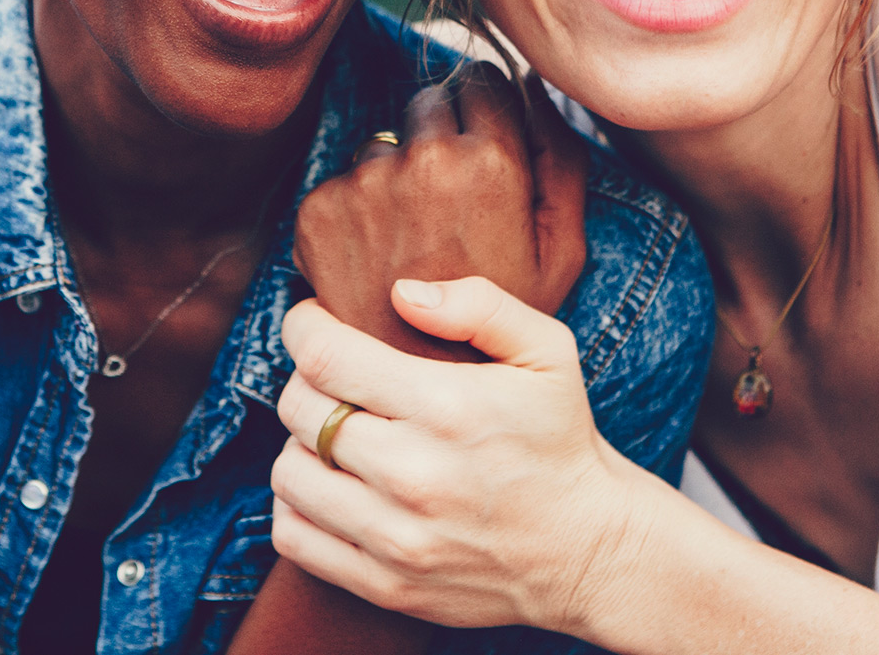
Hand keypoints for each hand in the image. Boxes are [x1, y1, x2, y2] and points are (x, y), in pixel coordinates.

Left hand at [270, 277, 657, 633]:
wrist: (589, 550)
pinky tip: (331, 485)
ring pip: (288, 473)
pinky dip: (296, 505)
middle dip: (305, 379)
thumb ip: (480, 305)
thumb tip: (401, 293)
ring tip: (335, 433)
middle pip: (299, 409)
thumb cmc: (559, 440)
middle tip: (334, 377)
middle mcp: (414, 474)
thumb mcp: (547, 351)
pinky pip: (294, 536)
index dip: (303, 328)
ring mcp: (397, 537)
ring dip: (301, 443)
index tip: (314, 322)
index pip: (325, 357)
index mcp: (448, 407)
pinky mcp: (386, 584)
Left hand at [292, 67, 586, 360]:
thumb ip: (561, 161)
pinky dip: (352, 214)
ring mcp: (365, 185)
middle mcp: (424, 162)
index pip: (482, 80)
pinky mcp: (318, 213)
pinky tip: (374, 264)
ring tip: (411, 246)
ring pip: (380, 147)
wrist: (421, 400)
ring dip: (393, 177)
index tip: (483, 145)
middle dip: (439, 138)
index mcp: (491, 163)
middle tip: (448, 209)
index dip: (486, 111)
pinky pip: (339, 186)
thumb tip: (536, 88)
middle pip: (428, 103)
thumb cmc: (502, 326)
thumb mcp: (561, 252)